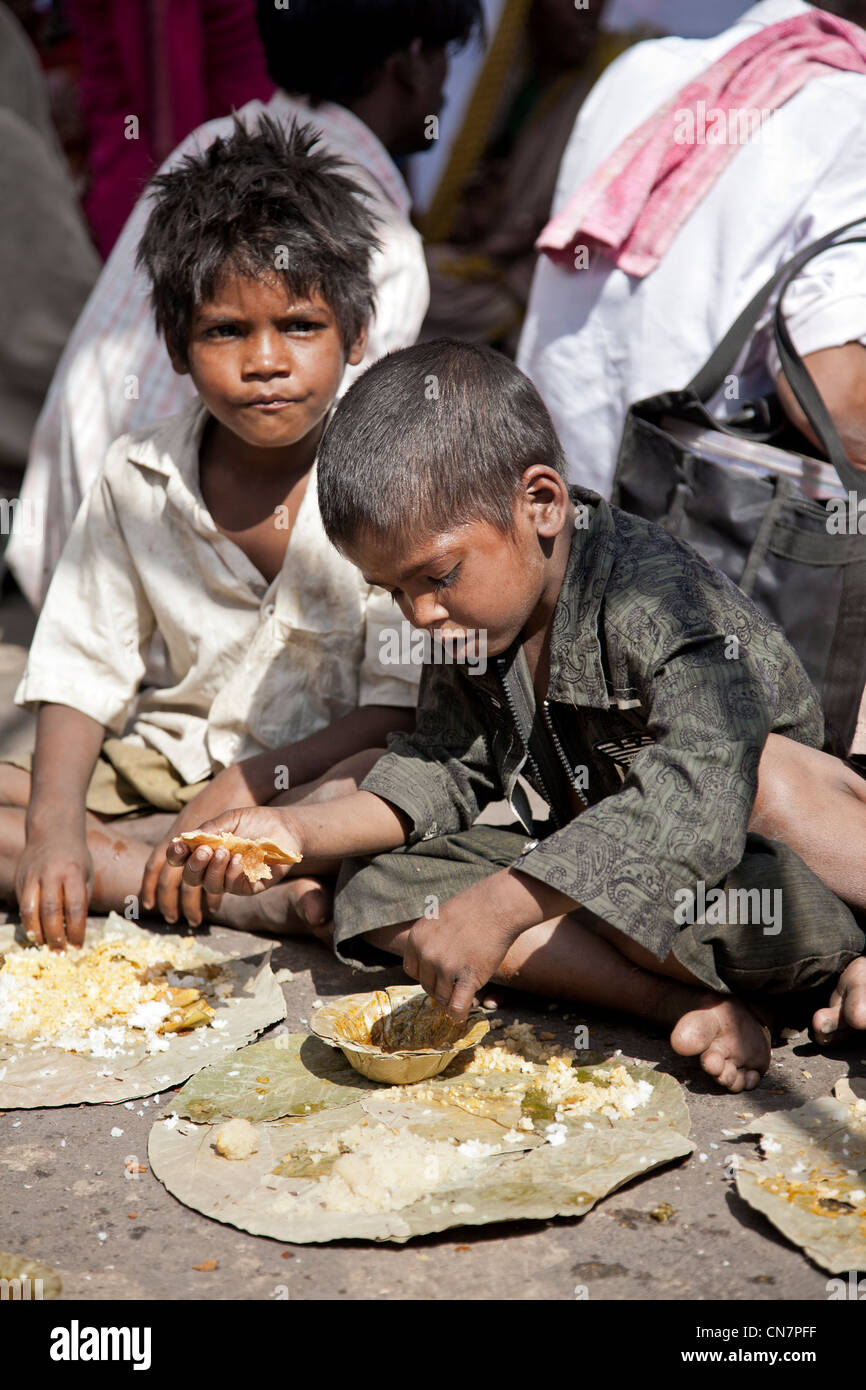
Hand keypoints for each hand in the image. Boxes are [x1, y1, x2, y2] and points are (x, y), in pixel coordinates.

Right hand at [15, 831, 93, 949]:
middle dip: (55, 935)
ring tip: (44, 945)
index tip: (78, 945)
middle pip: (50, 911)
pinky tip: (36, 931)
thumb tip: (75, 930)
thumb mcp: (87, 875)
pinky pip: (22, 904)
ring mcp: (32, 875)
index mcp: (73, 872)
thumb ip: (82, 900)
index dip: (76, 930)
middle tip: (59, 951)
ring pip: (30, 909)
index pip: (75, 907)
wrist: (53, 833)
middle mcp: (51, 873)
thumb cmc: (75, 858)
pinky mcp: (20, 879)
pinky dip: (28, 921)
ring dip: (37, 932)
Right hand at [166, 806, 302, 896]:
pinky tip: (239, 859)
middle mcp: (214, 868)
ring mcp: (230, 879)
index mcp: (205, 850)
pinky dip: (232, 873)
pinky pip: (233, 886)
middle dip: (194, 866)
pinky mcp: (248, 887)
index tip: (179, 845)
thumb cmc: (256, 821)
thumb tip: (187, 839)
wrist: (285, 827)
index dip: (176, 855)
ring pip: (211, 885)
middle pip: (192, 877)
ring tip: (224, 852)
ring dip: (213, 870)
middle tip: (205, 850)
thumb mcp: (231, 819)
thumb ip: (211, 828)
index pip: (181, 859)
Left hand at [402, 902, 518, 1023]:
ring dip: (451, 998)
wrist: (498, 906)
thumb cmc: (472, 909)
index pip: (412, 970)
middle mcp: (427, 953)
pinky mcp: (467, 977)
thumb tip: (429, 965)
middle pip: (426, 985)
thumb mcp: (438, 919)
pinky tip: (462, 1017)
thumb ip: (429, 941)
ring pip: (441, 997)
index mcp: (416, 938)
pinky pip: (457, 1006)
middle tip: (455, 982)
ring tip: (462, 992)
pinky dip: (458, 1015)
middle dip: (439, 986)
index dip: (426, 974)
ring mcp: (446, 966)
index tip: (437, 974)